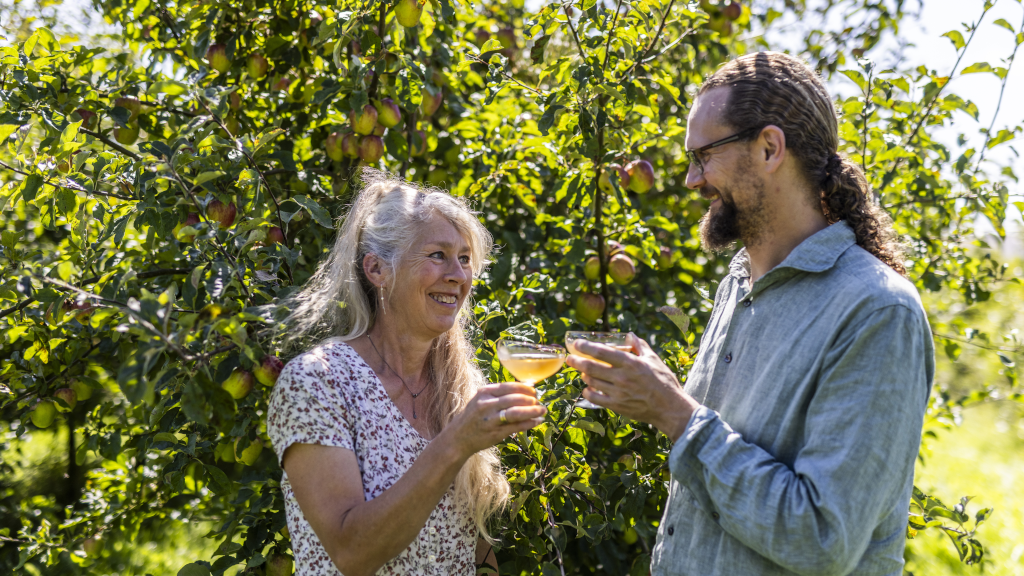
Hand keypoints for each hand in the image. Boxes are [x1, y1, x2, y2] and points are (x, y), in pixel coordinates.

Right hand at [447, 382, 545, 456]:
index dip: (524, 388)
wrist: (458, 437)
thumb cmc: (473, 417)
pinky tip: (536, 421)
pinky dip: (529, 423)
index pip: (509, 386)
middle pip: (514, 399)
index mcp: (484, 393)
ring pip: (517, 412)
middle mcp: (487, 404)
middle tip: (539, 401)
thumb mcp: (481, 400)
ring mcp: (491, 419)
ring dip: (533, 411)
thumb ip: (499, 395)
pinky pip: (516, 426)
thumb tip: (524, 390)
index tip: (534, 390)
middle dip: (530, 400)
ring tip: (542, 411)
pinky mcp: (496, 433)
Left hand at [565, 333, 699, 441]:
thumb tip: (629, 335)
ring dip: (584, 375)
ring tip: (583, 371)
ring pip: (591, 381)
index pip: (602, 352)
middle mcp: (622, 377)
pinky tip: (588, 388)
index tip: (577, 343)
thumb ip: (639, 346)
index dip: (586, 347)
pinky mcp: (616, 405)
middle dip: (576, 361)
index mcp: (630, 363)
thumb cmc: (663, 382)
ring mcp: (618, 392)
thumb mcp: (653, 360)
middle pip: (591, 367)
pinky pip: (595, 398)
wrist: (669, 408)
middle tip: (570, 358)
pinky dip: (588, 391)